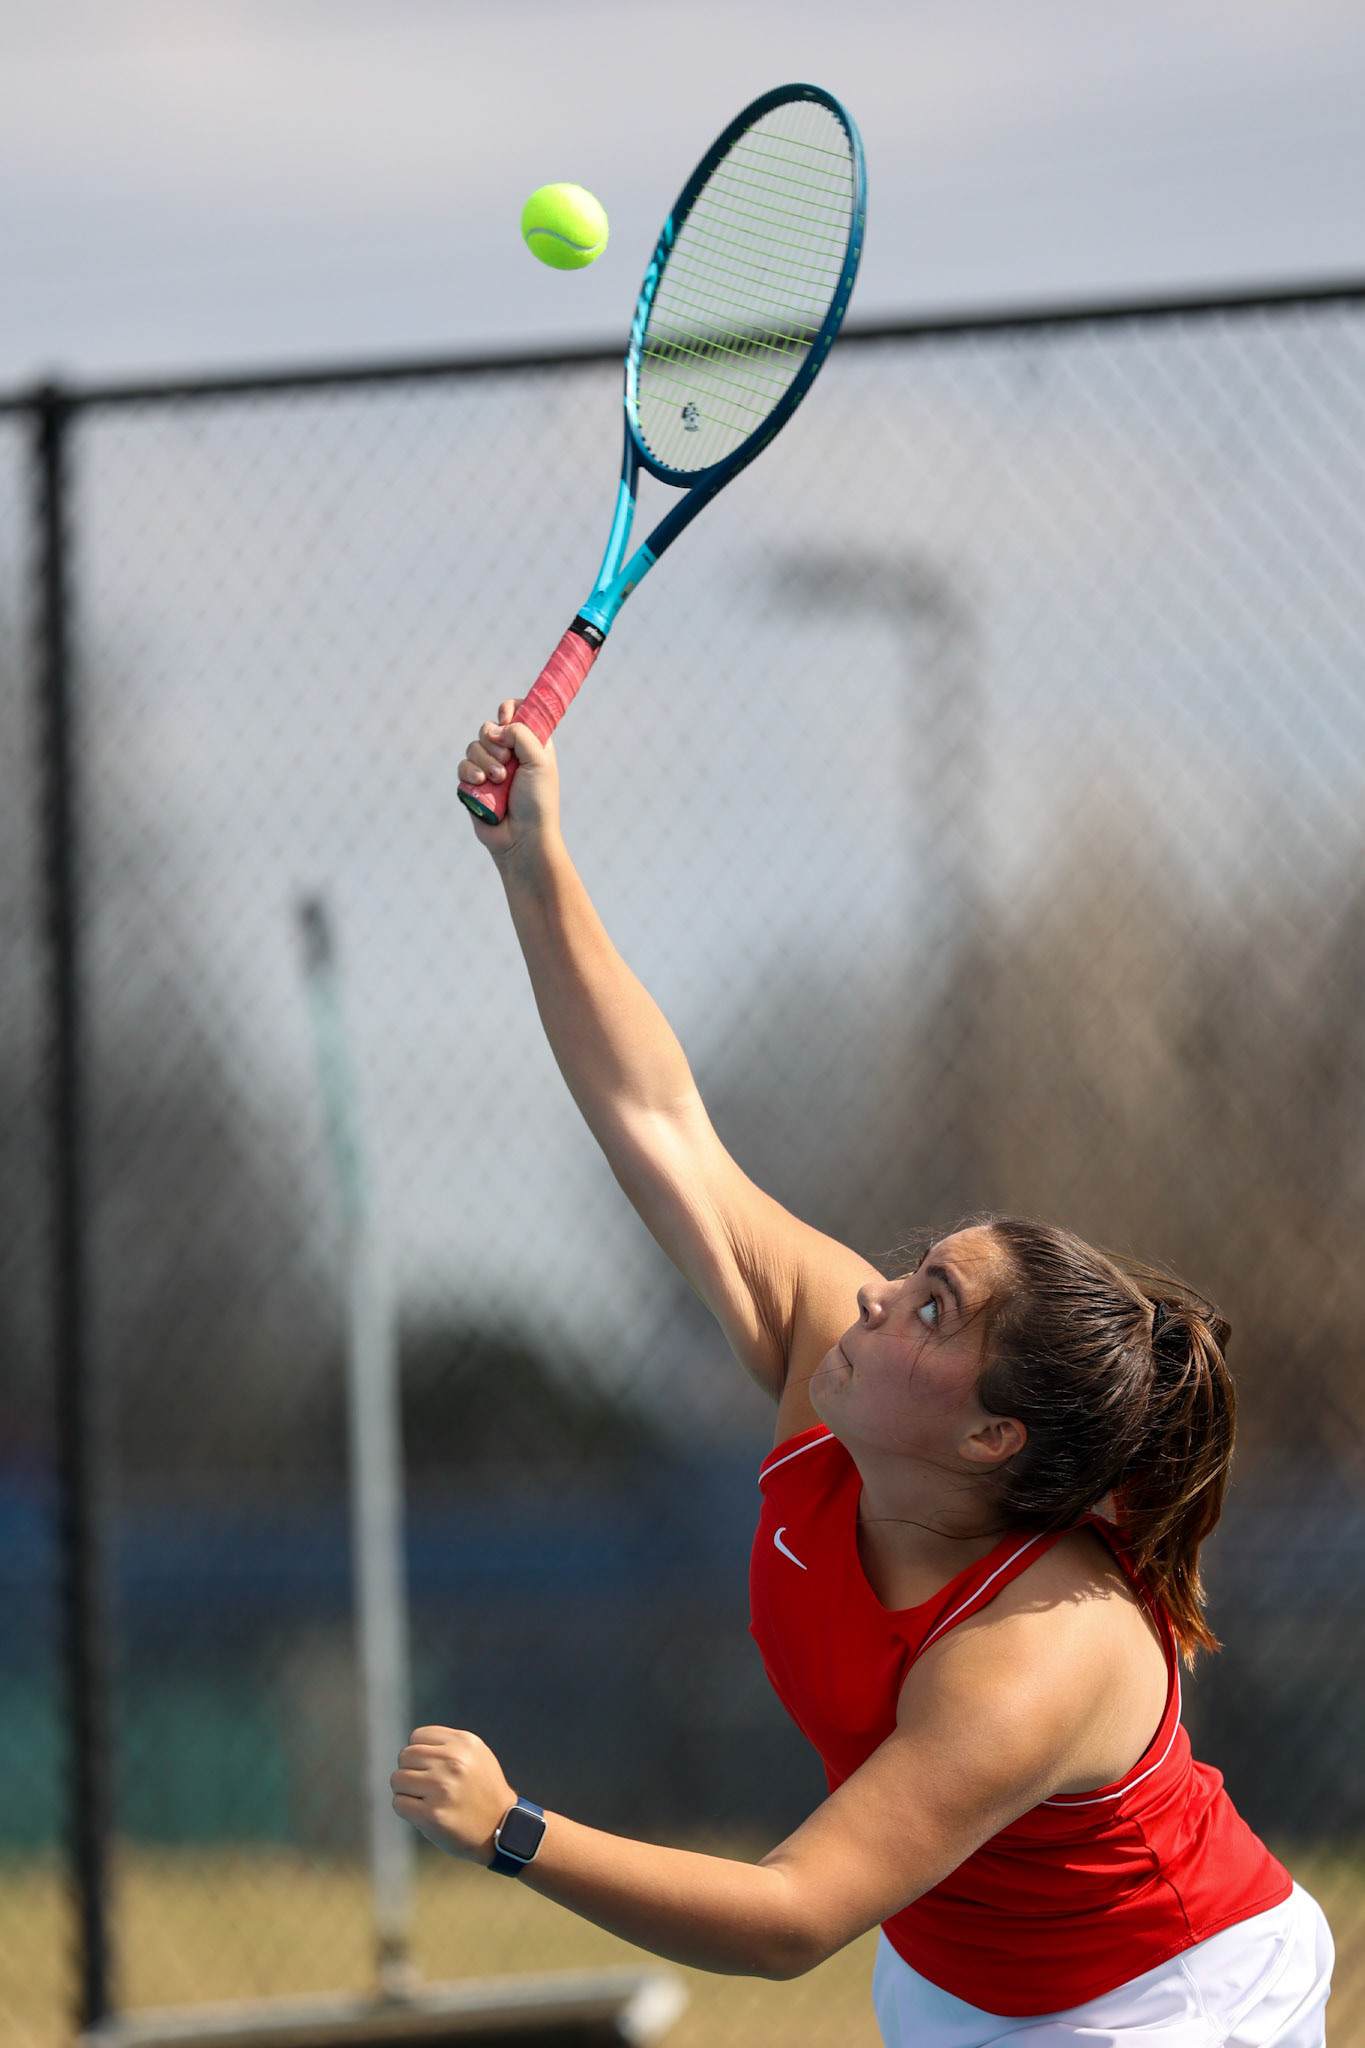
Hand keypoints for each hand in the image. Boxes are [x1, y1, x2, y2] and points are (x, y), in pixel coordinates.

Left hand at [390, 1725, 516, 1861]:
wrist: (502, 1828)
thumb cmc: (483, 1791)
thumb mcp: (476, 1755)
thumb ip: (447, 1746)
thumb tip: (411, 1747)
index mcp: (464, 1743)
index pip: (417, 1736)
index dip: (420, 1754)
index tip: (430, 1768)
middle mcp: (453, 1762)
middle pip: (405, 1756)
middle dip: (411, 1771)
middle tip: (426, 1786)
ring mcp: (441, 1788)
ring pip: (397, 1779)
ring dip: (406, 1790)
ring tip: (424, 1799)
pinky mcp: (432, 1815)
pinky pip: (398, 1803)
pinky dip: (406, 1809)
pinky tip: (422, 1813)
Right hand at [459, 698, 561, 860]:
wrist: (522, 838)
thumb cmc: (537, 801)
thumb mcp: (539, 761)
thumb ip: (521, 734)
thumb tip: (495, 728)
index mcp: (531, 744)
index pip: (517, 712)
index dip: (510, 710)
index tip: (506, 718)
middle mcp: (510, 754)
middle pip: (489, 727)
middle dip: (494, 741)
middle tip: (507, 760)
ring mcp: (490, 768)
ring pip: (473, 746)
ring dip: (484, 760)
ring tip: (498, 780)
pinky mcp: (474, 784)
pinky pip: (462, 765)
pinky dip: (470, 772)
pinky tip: (480, 782)